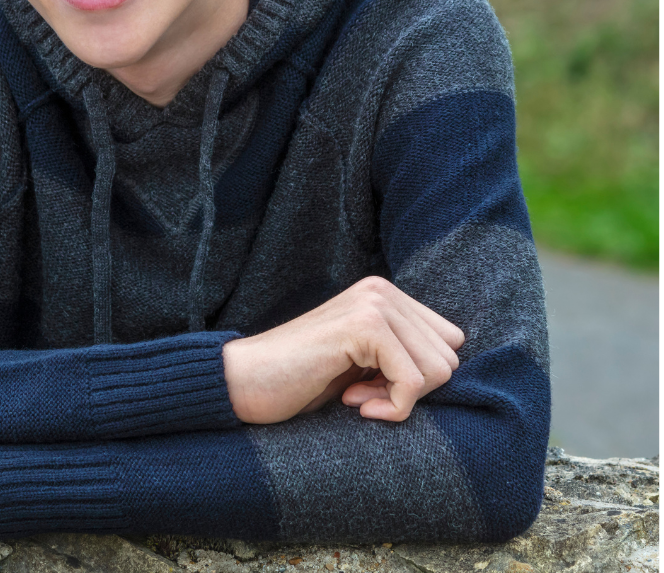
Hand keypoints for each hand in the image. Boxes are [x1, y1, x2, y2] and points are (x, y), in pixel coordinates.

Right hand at [222, 276, 463, 423]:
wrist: (245, 380)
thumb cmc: (300, 378)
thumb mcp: (362, 361)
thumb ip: (400, 353)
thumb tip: (453, 368)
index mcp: (384, 294)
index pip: (449, 342)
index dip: (418, 377)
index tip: (374, 386)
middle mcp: (382, 290)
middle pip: (449, 357)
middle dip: (412, 389)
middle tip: (362, 393)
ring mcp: (374, 303)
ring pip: (438, 370)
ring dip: (400, 399)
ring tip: (354, 395)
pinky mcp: (364, 326)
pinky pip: (414, 382)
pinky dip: (392, 407)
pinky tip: (351, 403)